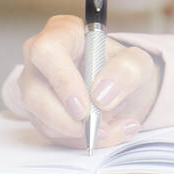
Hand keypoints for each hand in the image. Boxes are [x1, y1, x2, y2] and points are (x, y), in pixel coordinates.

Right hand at [5, 14, 163, 148]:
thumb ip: (127, 72)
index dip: (63, 82)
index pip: (48, 52)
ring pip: (42, 119)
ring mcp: (35, 87)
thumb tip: (100, 95)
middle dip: (68, 119)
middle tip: (99, 128)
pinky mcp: (38, 113)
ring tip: (114, 128)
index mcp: (62, 33)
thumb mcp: (138, 63)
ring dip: (79, 133)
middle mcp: (39, 59)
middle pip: (35, 92)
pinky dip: (80, 140)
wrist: (120, 87)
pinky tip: (105, 131)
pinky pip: (52, 134)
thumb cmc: (123, 67)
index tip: (84, 107)